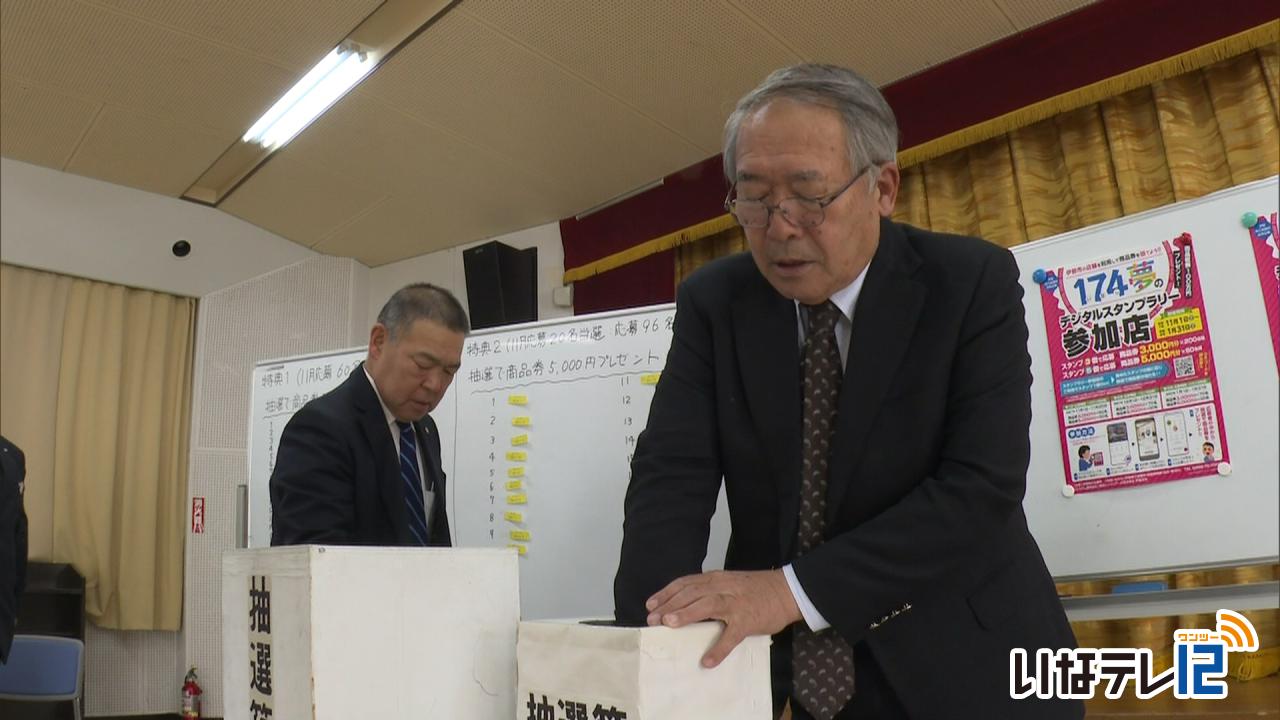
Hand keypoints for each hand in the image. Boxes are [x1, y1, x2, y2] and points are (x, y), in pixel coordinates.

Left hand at [645, 569, 802, 667]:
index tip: (650, 604)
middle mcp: (723, 588)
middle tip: (653, 619)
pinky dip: (719, 648)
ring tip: (670, 625)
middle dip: (670, 605)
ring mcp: (735, 604)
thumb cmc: (755, 589)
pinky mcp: (748, 621)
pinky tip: (708, 660)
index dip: (667, 593)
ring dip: (687, 614)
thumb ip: (709, 590)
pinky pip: (731, 636)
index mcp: (716, 579)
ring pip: (707, 606)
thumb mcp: (728, 582)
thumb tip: (683, 603)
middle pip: (691, 593)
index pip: (686, 583)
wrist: (786, 591)